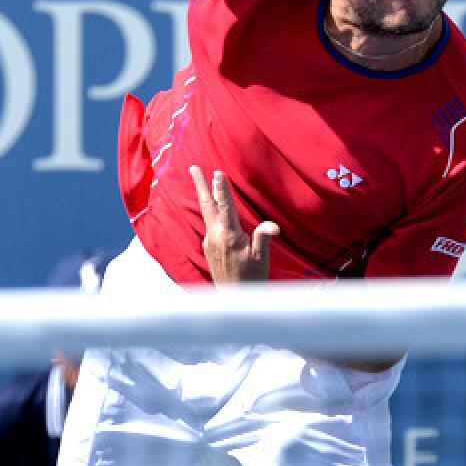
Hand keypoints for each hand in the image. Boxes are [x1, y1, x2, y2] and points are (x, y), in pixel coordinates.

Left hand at [191, 165, 279, 283]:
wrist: (234, 299)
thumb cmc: (251, 278)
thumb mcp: (261, 259)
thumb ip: (264, 239)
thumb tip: (272, 226)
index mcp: (229, 237)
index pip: (225, 207)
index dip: (222, 189)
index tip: (217, 173)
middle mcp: (215, 237)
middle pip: (207, 205)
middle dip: (201, 184)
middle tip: (193, 167)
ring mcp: (209, 242)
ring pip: (207, 213)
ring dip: (205, 195)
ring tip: (202, 180)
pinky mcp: (208, 247)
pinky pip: (209, 223)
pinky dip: (210, 210)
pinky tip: (213, 207)